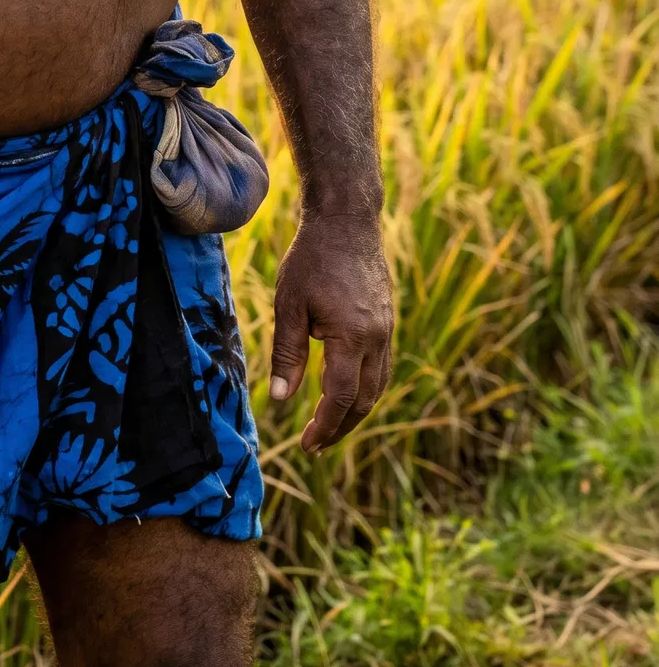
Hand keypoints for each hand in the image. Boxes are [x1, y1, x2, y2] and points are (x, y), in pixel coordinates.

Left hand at [269, 211, 392, 452]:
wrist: (347, 221)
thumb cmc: (312, 259)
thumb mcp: (289, 304)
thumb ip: (287, 353)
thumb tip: (280, 399)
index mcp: (352, 336)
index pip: (341, 397)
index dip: (325, 425)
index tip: (307, 445)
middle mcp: (377, 338)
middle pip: (365, 400)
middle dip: (341, 427)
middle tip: (316, 445)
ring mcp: (387, 329)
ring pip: (377, 386)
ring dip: (355, 412)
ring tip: (330, 427)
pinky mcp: (387, 320)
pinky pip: (381, 366)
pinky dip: (365, 387)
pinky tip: (345, 392)